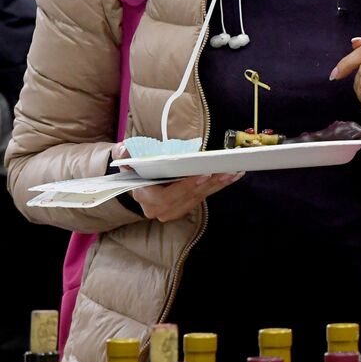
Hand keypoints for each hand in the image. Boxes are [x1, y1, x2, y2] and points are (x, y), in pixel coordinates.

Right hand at [112, 146, 242, 221]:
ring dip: (218, 185)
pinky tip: (232, 176)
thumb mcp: (126, 157)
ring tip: (234, 172)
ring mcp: (172, 210)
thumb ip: (125, 153)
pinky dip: (218, 186)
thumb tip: (126, 150)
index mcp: (144, 197)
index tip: (204, 174)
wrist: (136, 181)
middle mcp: (158, 209)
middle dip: (209, 184)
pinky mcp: (185, 206)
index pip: (167, 197)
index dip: (186, 187)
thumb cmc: (134, 166)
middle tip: (227, 171)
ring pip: (199, 198)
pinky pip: (203, 196)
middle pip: (188, 198)